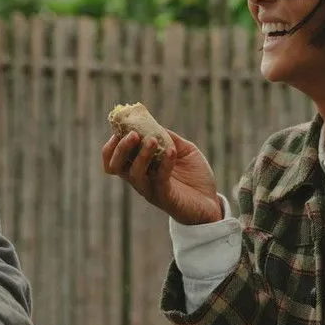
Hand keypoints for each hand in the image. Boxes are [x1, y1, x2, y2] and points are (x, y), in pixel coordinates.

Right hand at [102, 128, 222, 224]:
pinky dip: (165, 163)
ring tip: (152, 141)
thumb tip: (154, 122)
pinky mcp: (166, 198)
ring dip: (142, 155)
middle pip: (115, 167)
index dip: (112, 144)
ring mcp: (151, 190)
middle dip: (120, 149)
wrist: (211, 201)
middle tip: (133, 135)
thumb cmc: (194, 175)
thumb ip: (168, 137)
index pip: (113, 159)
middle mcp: (140, 180)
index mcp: (139, 168)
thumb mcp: (183, 149)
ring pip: (135, 174)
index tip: (121, 128)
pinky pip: (160, 180)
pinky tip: (172, 151)